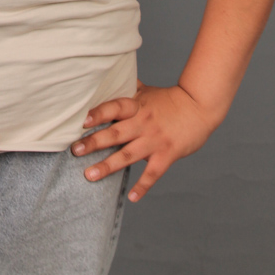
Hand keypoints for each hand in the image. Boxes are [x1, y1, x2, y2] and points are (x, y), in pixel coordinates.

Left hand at [70, 80, 218, 201]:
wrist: (199, 107)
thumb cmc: (170, 99)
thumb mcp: (147, 91)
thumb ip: (128, 89)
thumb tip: (109, 77)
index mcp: (137, 106)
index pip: (115, 107)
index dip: (99, 113)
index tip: (83, 120)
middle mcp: (143, 123)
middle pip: (116, 133)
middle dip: (94, 142)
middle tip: (75, 150)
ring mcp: (155, 140)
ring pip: (128, 155)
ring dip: (108, 166)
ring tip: (89, 175)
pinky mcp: (167, 154)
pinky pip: (153, 173)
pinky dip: (143, 185)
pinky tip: (132, 197)